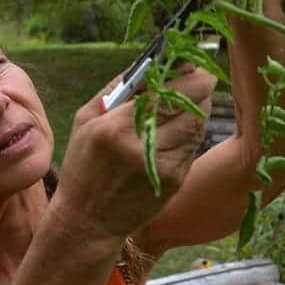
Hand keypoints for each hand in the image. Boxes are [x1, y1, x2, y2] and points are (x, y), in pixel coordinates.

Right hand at [50, 65, 216, 238]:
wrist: (89, 221)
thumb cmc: (84, 166)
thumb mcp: (86, 120)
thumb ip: (118, 88)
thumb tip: (150, 62)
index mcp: (117, 127)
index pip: (166, 91)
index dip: (186, 73)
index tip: (190, 62)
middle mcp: (144, 146)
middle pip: (191, 106)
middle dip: (201, 86)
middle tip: (201, 75)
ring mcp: (164, 166)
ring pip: (198, 125)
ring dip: (199, 106)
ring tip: (191, 96)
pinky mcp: (176, 180)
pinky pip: (193, 145)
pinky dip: (192, 129)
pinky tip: (181, 124)